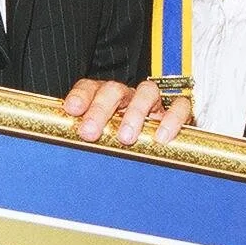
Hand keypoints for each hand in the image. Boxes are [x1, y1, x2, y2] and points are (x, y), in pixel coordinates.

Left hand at [62, 78, 191, 145]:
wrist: (160, 154)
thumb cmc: (123, 147)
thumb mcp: (102, 143)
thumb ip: (89, 141)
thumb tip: (66, 157)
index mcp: (105, 101)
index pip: (91, 87)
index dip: (81, 96)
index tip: (72, 110)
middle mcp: (128, 98)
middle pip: (113, 89)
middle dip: (100, 110)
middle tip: (90, 132)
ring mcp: (153, 103)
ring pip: (146, 91)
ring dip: (134, 113)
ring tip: (125, 138)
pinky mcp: (177, 112)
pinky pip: (179, 106)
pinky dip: (171, 119)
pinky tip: (161, 137)